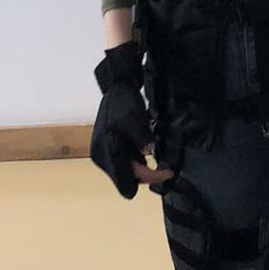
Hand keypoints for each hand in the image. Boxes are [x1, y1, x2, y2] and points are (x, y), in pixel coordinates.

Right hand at [90, 41, 171, 197]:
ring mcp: (105, 155)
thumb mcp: (134, 118)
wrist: (116, 88)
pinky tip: (147, 151)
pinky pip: (126, 163)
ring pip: (127, 173)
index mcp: (106, 152)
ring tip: (158, 158)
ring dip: (143, 169)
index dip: (147, 179)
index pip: (126, 181)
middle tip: (165, 167)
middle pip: (127, 180)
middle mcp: (102, 158)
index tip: (166, 172)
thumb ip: (141, 136)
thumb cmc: (124, 103)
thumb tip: (149, 152)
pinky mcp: (109, 150)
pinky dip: (137, 161)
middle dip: (146, 175)